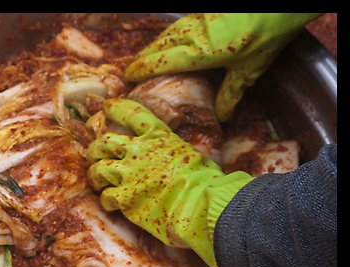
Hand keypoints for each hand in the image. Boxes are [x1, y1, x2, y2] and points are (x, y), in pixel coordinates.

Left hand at [87, 99, 252, 266]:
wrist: (200, 204)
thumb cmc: (205, 181)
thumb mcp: (192, 153)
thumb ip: (172, 151)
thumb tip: (172, 155)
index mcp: (158, 136)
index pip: (131, 114)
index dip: (116, 108)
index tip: (106, 106)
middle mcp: (138, 151)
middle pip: (105, 142)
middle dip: (96, 148)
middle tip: (96, 154)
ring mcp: (128, 174)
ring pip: (98, 169)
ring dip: (95, 175)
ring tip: (97, 181)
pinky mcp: (124, 198)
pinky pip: (105, 197)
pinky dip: (106, 200)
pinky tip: (111, 204)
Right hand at [125, 13, 320, 120]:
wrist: (278, 4)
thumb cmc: (265, 36)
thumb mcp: (248, 71)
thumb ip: (231, 93)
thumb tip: (222, 115)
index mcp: (198, 52)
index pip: (161, 62)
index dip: (142, 69)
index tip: (128, 76)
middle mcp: (191, 34)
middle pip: (158, 46)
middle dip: (143, 58)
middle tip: (132, 69)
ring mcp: (197, 19)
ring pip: (167, 34)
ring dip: (154, 46)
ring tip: (147, 56)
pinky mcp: (204, 11)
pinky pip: (179, 26)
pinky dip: (169, 36)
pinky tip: (172, 40)